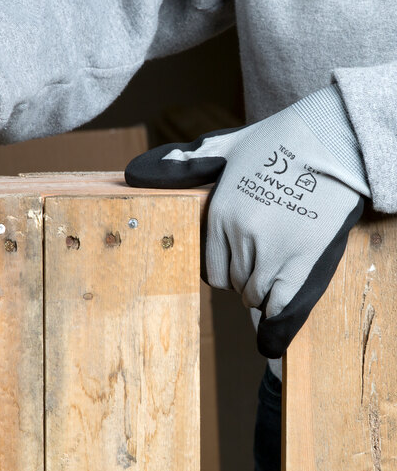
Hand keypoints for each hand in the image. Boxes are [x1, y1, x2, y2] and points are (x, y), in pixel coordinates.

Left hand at [125, 86, 369, 357]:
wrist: (334, 140)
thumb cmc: (279, 141)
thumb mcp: (225, 147)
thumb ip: (184, 164)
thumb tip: (136, 173)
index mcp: (219, 214)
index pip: (211, 269)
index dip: (226, 269)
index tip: (240, 262)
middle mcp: (240, 237)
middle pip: (234, 282)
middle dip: (245, 276)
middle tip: (265, 259)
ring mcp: (271, 252)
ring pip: (256, 294)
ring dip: (265, 289)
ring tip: (281, 268)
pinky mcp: (303, 262)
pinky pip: (280, 307)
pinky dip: (277, 318)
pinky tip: (273, 330)